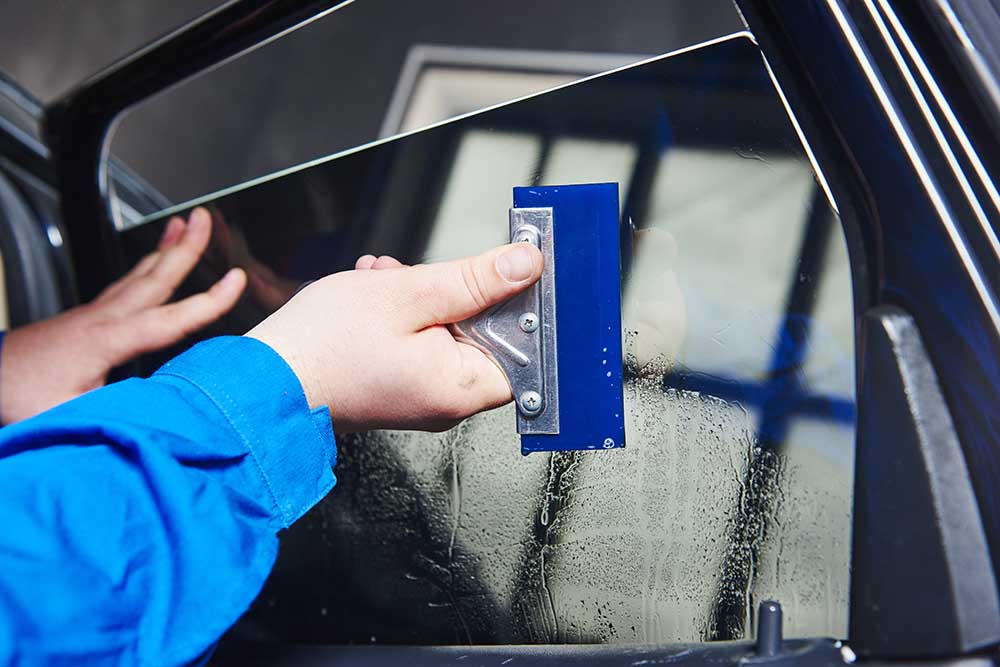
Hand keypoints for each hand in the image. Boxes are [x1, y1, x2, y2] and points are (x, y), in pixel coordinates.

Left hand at [0, 208, 246, 423]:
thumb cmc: (18, 398)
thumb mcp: (71, 416)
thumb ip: (119, 412)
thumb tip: (163, 418)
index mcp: (106, 340)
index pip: (170, 318)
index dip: (209, 300)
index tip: (236, 279)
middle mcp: (102, 319)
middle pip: (154, 276)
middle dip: (185, 247)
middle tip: (205, 217)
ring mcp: (92, 315)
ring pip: (138, 274)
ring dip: (165, 248)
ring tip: (183, 224)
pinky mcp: (84, 319)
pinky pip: (124, 283)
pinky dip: (145, 266)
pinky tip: (150, 264)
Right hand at [247, 243, 543, 431]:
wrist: (261, 380)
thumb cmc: (322, 347)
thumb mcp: (408, 294)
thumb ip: (473, 279)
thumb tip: (524, 266)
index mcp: (460, 387)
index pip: (525, 348)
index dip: (519, 306)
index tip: (507, 272)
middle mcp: (446, 400)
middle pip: (484, 334)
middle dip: (455, 292)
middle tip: (419, 274)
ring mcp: (421, 396)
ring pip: (446, 332)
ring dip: (421, 296)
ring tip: (383, 281)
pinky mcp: (398, 387)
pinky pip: (419, 344)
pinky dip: (402, 314)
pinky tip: (374, 294)